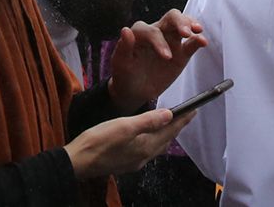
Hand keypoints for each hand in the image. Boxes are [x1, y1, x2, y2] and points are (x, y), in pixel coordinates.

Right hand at [64, 106, 197, 181]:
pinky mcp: (126, 163)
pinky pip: (147, 150)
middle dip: (177, 127)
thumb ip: (148, 121)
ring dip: (166, 134)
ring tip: (171, 124)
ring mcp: (135, 162)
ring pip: (157, 146)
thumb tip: (170, 114)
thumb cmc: (99, 140)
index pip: (170, 130)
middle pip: (166, 139)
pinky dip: (154, 140)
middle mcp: (144, 156)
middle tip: (186, 114)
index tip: (195, 109)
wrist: (79, 162)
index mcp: (146, 146)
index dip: (183, 119)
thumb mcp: (124, 126)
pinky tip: (148, 137)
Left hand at [107, 10, 207, 111]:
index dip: (159, 41)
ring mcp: (170, 40)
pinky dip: (198, 40)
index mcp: (140, 33)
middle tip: (186, 33)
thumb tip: (125, 30)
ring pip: (183, 23)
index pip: (151, 30)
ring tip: (197, 31)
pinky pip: (191, 43)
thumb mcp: (120, 64)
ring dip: (190, 25)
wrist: (134, 90)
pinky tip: (203, 42)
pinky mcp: (181, 52)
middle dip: (180, 22)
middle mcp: (157, 32)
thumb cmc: (125, 74)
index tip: (166, 57)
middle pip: (171, 17)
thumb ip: (123, 48)